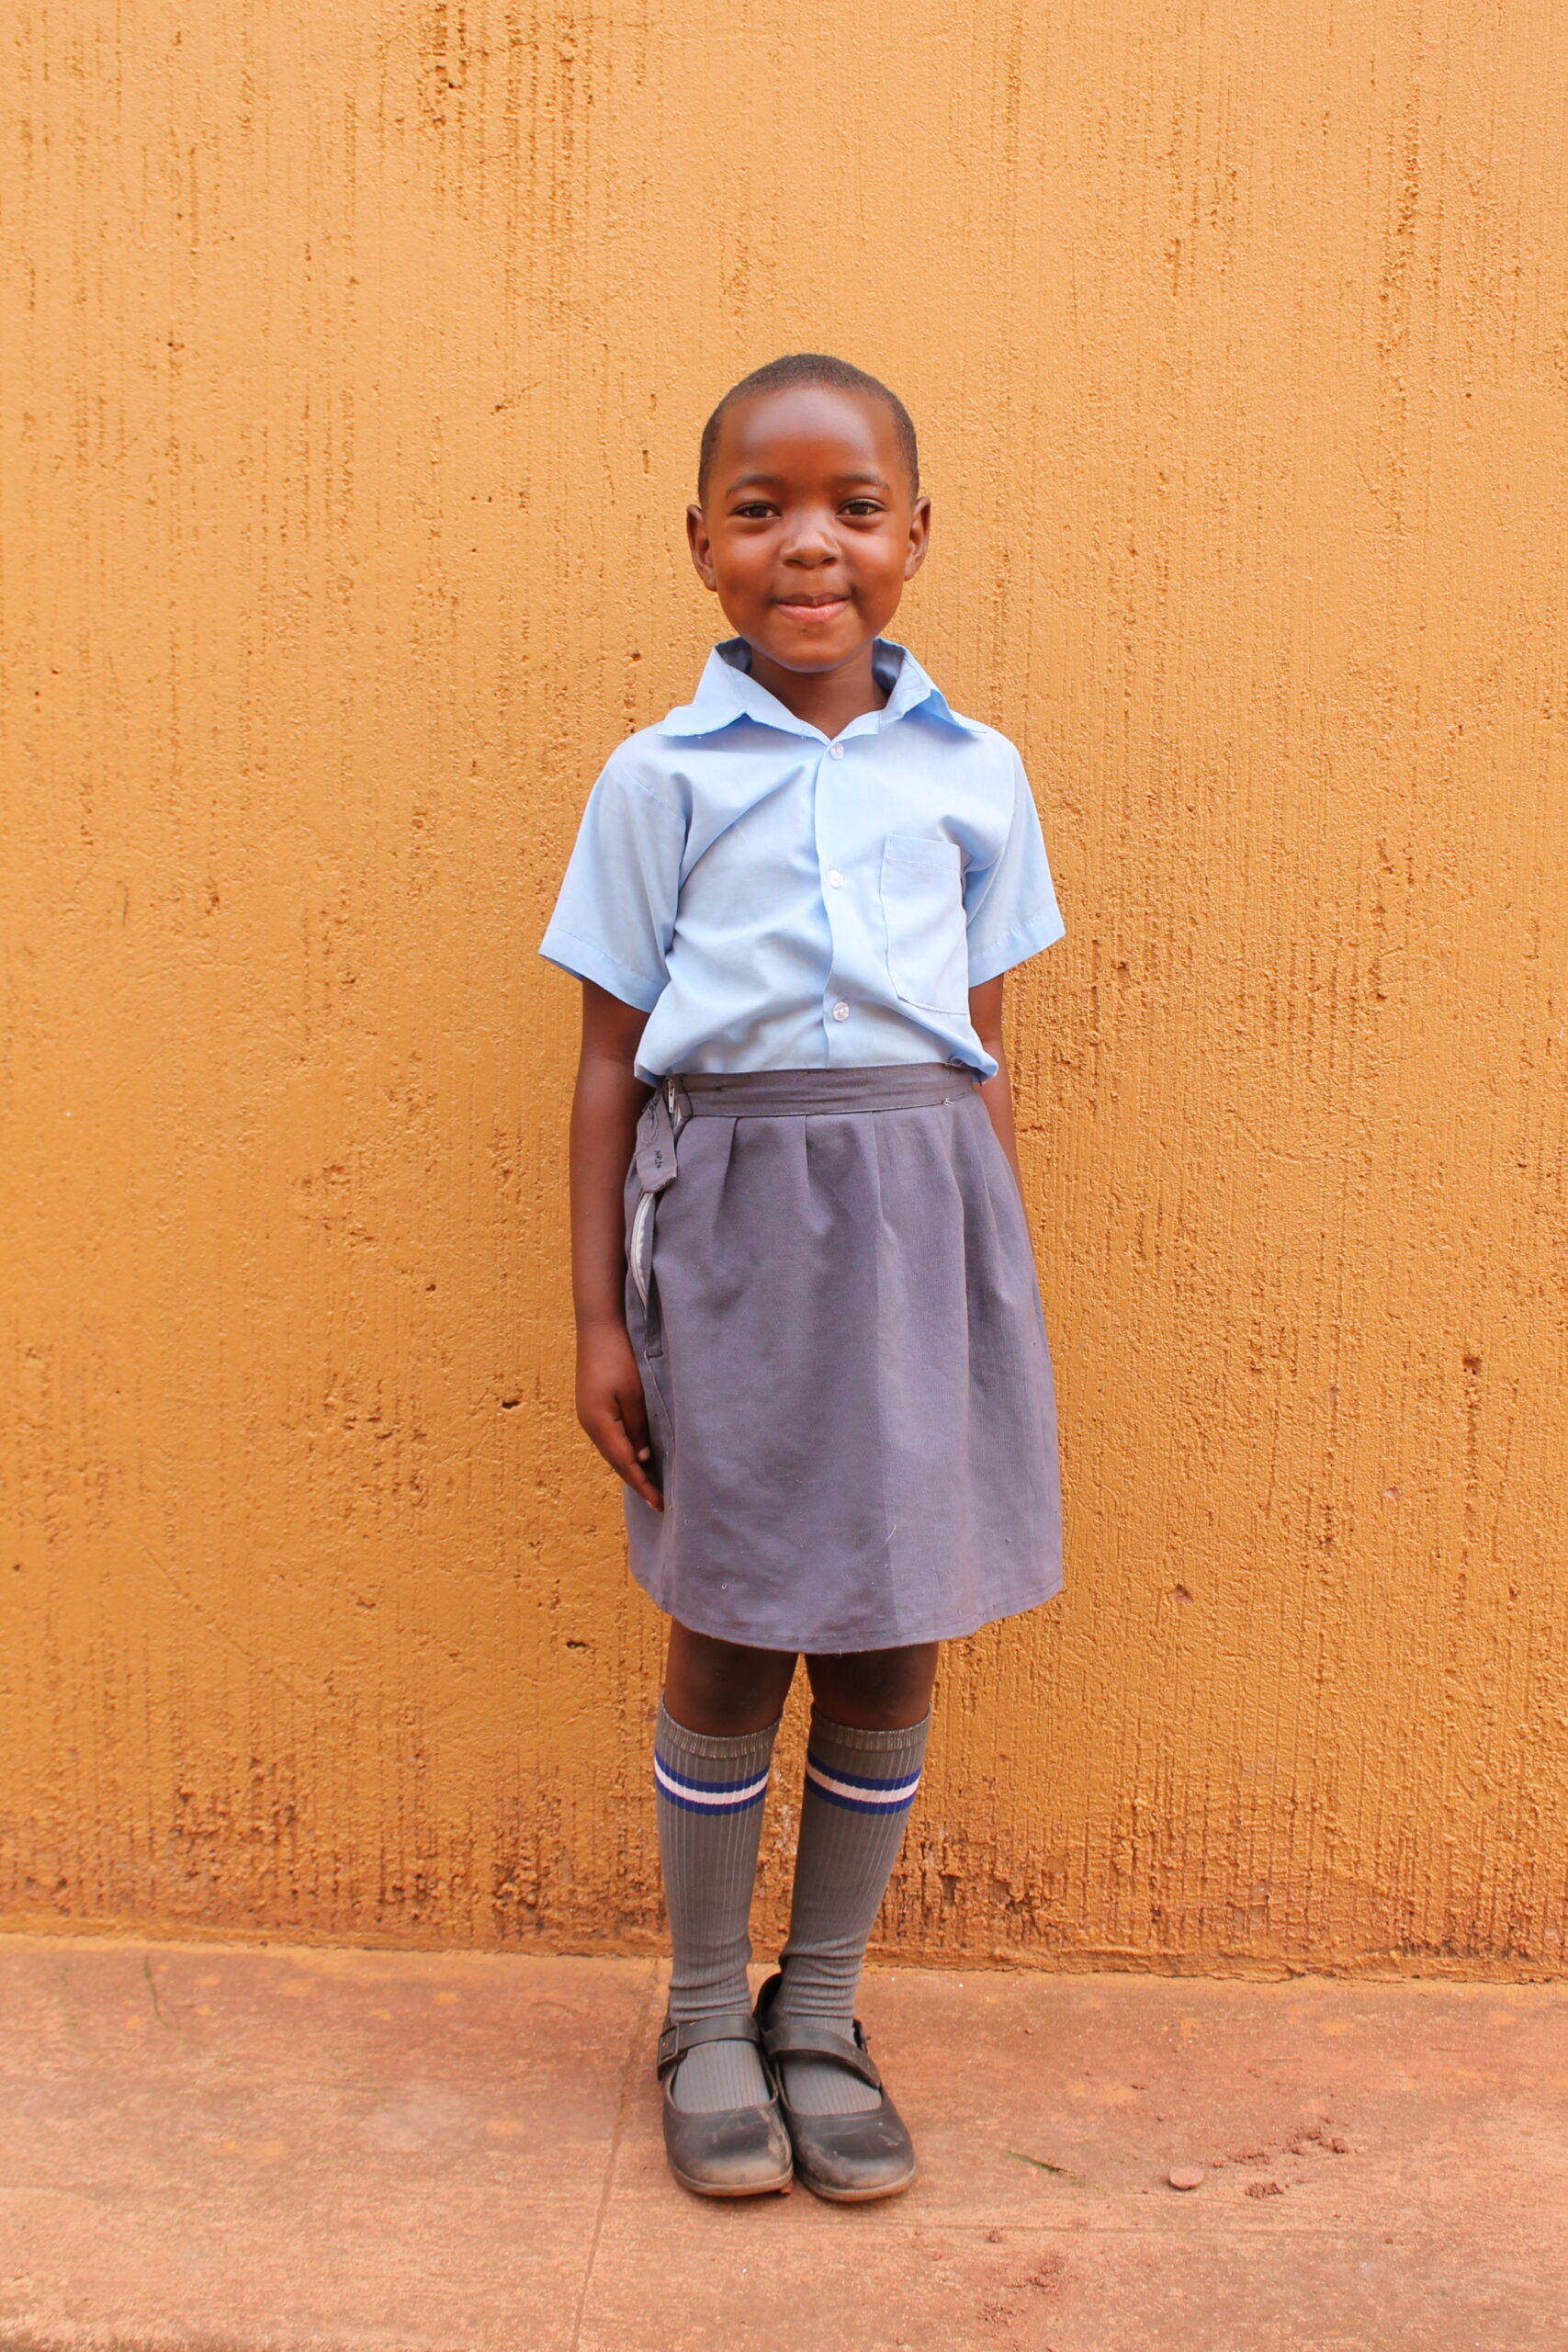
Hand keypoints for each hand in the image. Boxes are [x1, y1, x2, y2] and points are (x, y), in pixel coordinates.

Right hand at [576, 1319, 663, 1510]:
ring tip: (649, 1483)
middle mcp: (589, 1426)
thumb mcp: (634, 1396)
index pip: (625, 1464)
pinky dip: (623, 1452)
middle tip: (657, 1499)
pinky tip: (635, 1456)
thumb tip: (642, 1457)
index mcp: (599, 1425)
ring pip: (611, 1452)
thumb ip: (638, 1429)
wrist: (597, 1330)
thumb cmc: (619, 1359)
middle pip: (615, 1462)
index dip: (642, 1485)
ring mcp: (587, 1417)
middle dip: (636, 1481)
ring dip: (629, 1467)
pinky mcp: (591, 1409)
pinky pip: (609, 1439)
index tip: (659, 1503)